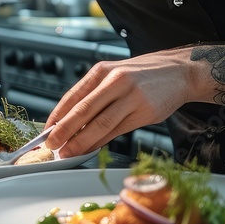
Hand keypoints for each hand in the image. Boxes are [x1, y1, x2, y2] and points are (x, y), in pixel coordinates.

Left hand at [45, 48, 197, 156]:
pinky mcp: (144, 112)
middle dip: (64, 131)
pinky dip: (101, 142)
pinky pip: (117, 131)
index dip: (57, 116)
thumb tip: (69, 123)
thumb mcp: (114, 76)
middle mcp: (115, 81)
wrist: (179, 72)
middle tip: (51, 145)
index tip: (45, 132)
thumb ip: (93, 96)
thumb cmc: (142, 76)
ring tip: (68, 152)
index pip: (73, 96)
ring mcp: (131, 97)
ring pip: (100, 123)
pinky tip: (90, 149)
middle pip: (83, 110)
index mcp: (102, 71)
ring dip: (81, 141)